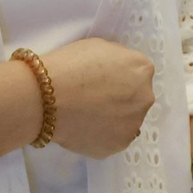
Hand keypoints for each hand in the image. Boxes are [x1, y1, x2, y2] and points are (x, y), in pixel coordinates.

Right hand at [40, 38, 155, 158]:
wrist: (47, 97)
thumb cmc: (71, 64)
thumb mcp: (100, 47)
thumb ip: (118, 59)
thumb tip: (119, 71)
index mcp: (142, 70)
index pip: (137, 73)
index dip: (117, 76)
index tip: (100, 80)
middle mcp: (145, 98)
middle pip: (136, 98)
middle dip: (119, 98)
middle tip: (93, 99)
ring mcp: (133, 125)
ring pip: (126, 121)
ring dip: (112, 119)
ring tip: (85, 116)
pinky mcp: (118, 146)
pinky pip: (112, 139)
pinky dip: (101, 136)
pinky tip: (83, 129)